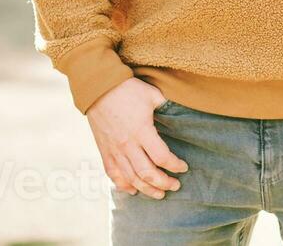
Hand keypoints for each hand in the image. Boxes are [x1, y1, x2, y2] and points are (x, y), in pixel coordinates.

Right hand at [86, 78, 188, 198]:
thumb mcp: (152, 94)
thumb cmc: (127, 89)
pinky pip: (113, 174)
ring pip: (131, 179)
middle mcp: (128, 144)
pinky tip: (133, 190)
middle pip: (147, 173)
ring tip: (159, 194)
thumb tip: (179, 113)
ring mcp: (114, 150)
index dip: (175, 165)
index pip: (162, 157)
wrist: (98, 88)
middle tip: (175, 185)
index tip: (183, 167)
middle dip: (164, 183)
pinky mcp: (104, 151)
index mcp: (142, 130)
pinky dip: (123, 185)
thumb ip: (166, 106)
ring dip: (147, 190)